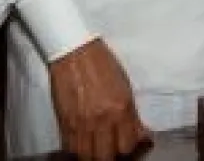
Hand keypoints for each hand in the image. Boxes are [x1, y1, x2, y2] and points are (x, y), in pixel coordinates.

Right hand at [49, 38, 150, 160]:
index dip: (130, 148)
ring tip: (98, 148)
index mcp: (122, 106)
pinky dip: (78, 150)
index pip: (129, 143)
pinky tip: (84, 145)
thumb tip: (139, 132)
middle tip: (113, 148)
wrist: (75, 53)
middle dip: (112, 155)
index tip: (129, 145)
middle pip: (109, 156)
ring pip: (89, 157)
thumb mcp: (125, 86)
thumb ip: (130, 112)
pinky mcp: (65, 125)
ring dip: (94, 155)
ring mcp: (82, 124)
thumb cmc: (103, 64)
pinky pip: (72, 149)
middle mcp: (103, 119)